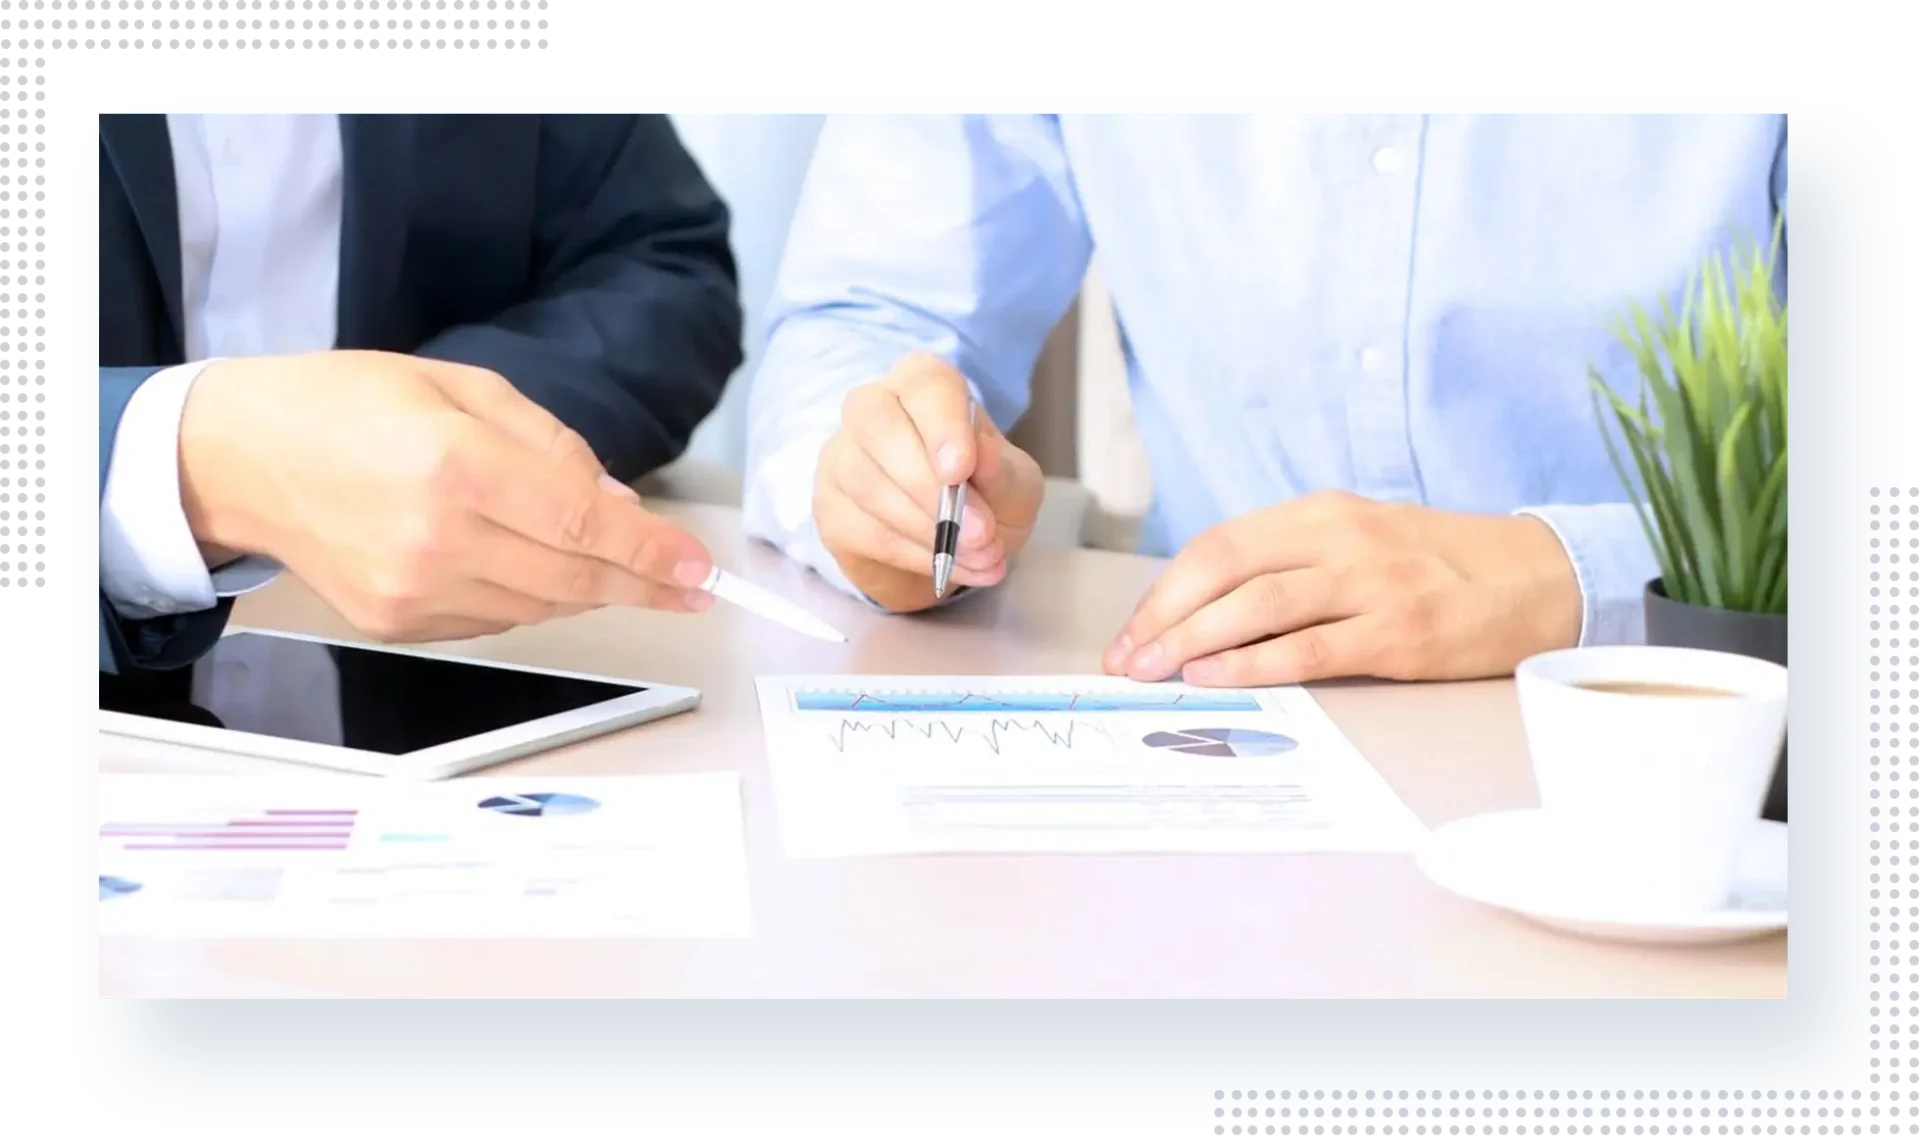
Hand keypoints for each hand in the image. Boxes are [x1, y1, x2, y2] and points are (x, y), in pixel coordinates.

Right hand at [178, 350, 716, 642]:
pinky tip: (537, 568)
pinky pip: (496, 620)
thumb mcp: (461, 386)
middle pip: (573, 580)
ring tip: (620, 567)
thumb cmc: (348, 405)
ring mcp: (412, 590)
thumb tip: (621, 508)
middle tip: (694, 588)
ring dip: (592, 591)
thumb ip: (551, 445)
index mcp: (454, 463)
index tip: (701, 569)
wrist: (242, 457)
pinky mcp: (395, 622)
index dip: (653, 553)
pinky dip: (533, 598)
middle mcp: (434, 538)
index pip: (583, 525)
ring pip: (542, 608)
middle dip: (645, 585)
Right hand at [814, 352, 1044, 611]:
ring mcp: (842, 456)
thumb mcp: (1015, 485)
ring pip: (867, 483)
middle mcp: (872, 407)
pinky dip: (914, 555)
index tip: (961, 470)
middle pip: (878, 424)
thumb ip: (1002, 471)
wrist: (954, 544)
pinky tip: (949, 567)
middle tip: (979, 530)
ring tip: (980, 555)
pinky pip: (864, 530)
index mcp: (923, 384)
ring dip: (928, 529)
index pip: (924, 385)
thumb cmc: (986, 495)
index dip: (942, 426)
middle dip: (927, 483)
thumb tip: (981, 457)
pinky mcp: (831, 507)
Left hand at [1102, 491, 1581, 686]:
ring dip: (1193, 640)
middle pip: (1225, 568)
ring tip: (1154, 672)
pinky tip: (1215, 677)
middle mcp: (1340, 539)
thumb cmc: (1440, 565)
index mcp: (1321, 513)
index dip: (1165, 591)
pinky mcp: (1400, 632)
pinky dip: (1254, 663)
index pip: (1220, 546)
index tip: (1130, 633)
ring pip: (1258, 604)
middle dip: (1164, 616)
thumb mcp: (1360, 541)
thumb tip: (1207, 613)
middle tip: (1126, 661)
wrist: (1542, 577)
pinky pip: (1310, 646)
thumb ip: (1293, 564)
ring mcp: (1372, 583)